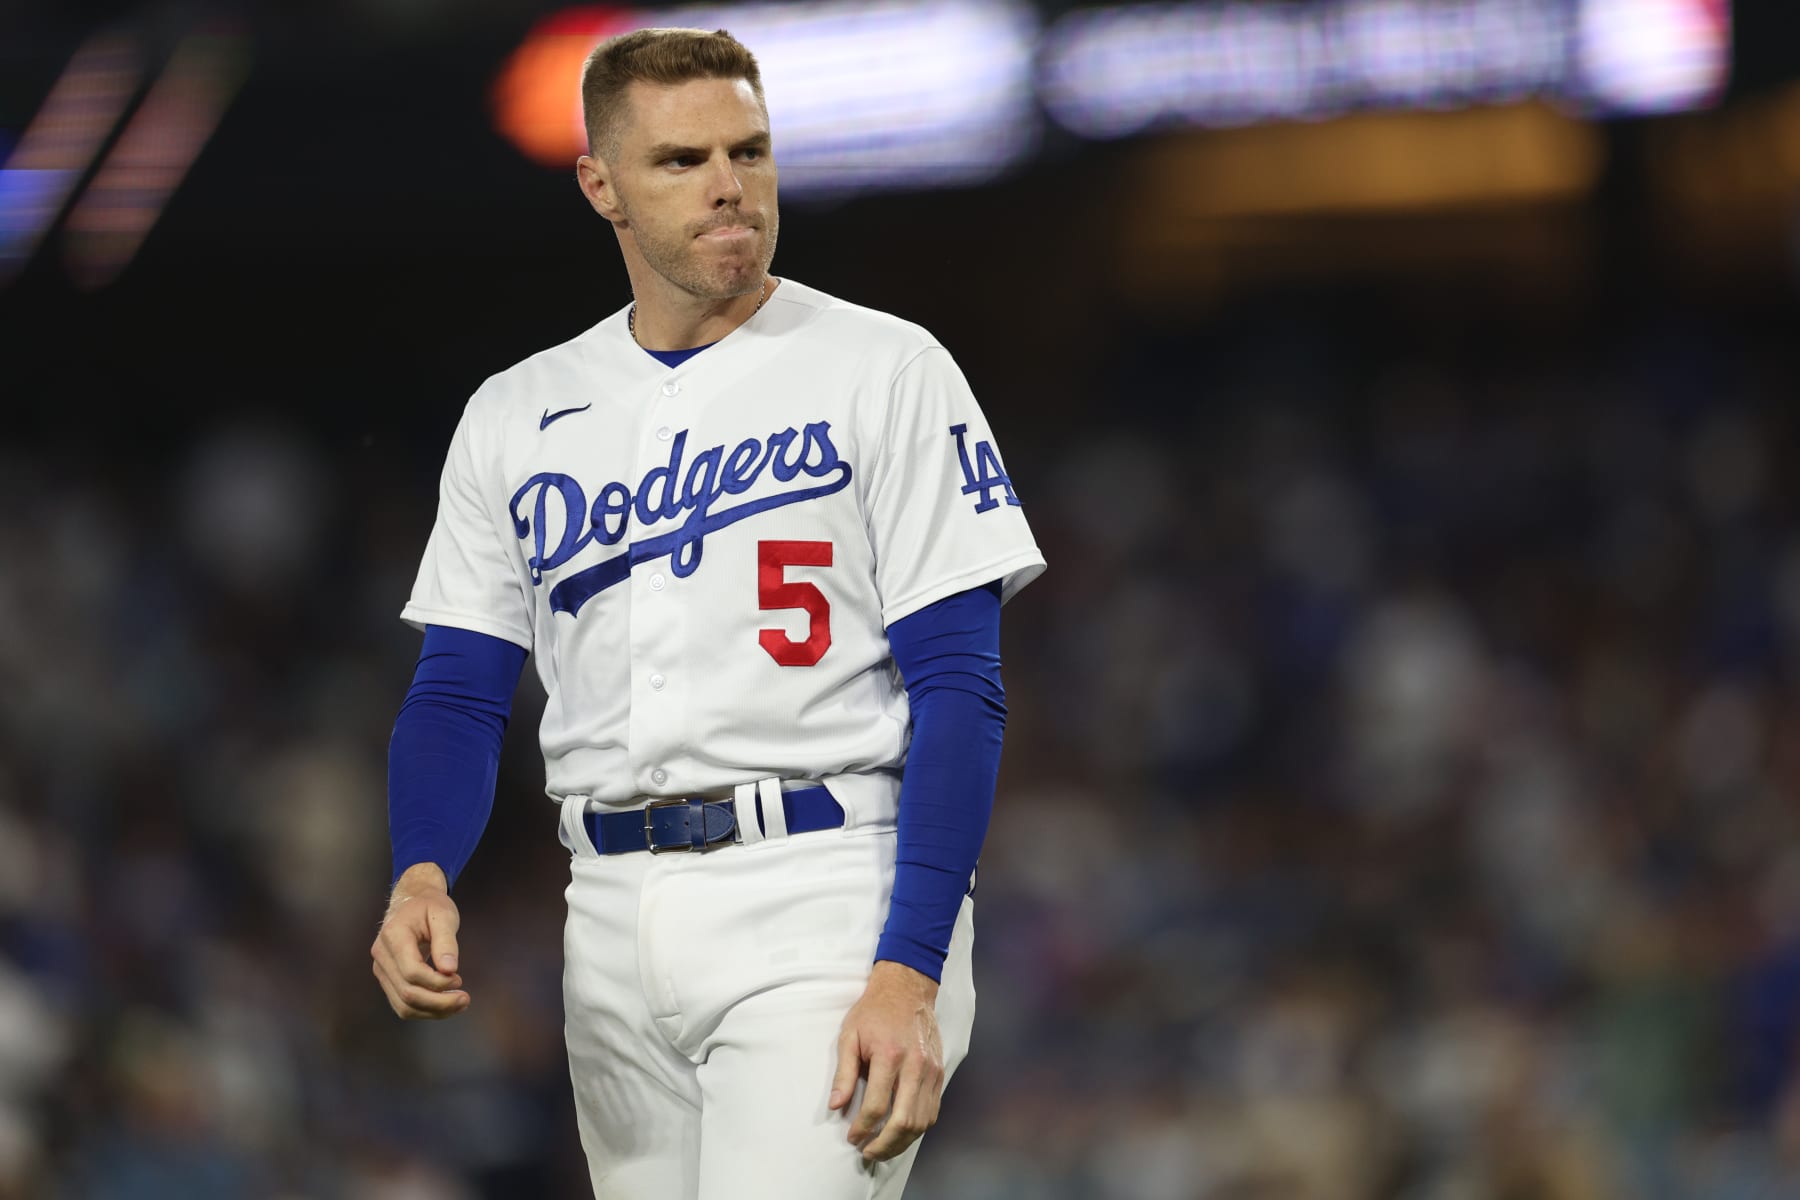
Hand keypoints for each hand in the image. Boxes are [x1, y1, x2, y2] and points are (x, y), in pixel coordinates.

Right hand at [370, 863, 470, 1019]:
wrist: (411, 902)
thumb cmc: (429, 906)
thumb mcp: (444, 915)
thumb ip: (446, 941)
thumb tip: (450, 969)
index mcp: (393, 935)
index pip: (412, 971)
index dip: (437, 982)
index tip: (459, 978)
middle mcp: (381, 955)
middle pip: (407, 993)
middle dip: (439, 1002)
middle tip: (465, 999)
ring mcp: (381, 969)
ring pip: (403, 1005)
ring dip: (432, 1011)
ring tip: (458, 1004)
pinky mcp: (387, 978)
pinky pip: (402, 1004)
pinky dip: (425, 1010)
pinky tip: (444, 1004)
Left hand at [829, 960, 943, 1162]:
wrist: (907, 989)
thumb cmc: (874, 1012)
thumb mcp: (849, 1036)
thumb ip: (844, 1074)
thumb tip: (836, 1106)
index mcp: (890, 1055)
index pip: (877, 1106)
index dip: (863, 1128)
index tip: (852, 1139)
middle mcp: (915, 1066)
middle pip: (904, 1121)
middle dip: (884, 1145)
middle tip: (868, 1152)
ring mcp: (932, 1070)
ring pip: (922, 1121)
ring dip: (902, 1142)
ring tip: (883, 1148)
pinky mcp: (940, 1072)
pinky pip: (932, 1110)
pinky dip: (917, 1128)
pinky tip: (901, 1133)